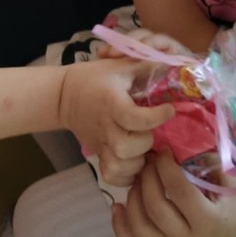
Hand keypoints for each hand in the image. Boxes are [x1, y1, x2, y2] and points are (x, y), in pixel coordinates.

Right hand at [57, 60, 174, 175]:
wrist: (64, 95)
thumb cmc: (95, 78)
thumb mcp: (119, 66)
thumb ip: (145, 65)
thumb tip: (171, 61)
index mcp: (111, 102)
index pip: (134, 118)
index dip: (156, 117)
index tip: (169, 110)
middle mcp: (104, 126)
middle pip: (126, 147)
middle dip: (145, 142)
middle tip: (150, 132)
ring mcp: (99, 143)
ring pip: (119, 166)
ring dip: (137, 162)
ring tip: (144, 150)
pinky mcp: (97, 154)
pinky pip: (111, 176)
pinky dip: (125, 176)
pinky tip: (134, 163)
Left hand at [113, 149, 235, 236]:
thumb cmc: (234, 213)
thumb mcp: (234, 188)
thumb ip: (214, 165)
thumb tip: (188, 142)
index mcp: (208, 222)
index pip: (179, 191)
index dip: (166, 167)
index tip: (163, 150)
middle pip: (155, 208)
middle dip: (147, 177)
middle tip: (149, 160)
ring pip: (139, 227)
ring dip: (133, 197)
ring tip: (138, 179)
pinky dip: (120, 226)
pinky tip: (119, 206)